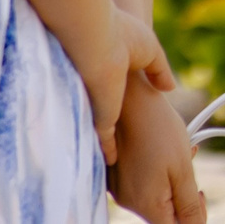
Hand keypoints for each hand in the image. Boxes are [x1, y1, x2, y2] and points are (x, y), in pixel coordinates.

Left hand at [89, 10, 178, 164]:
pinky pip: (102, 139)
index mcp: (107, 68)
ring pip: (98, 128)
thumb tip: (168, 88)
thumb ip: (158, 69)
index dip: (117, 100)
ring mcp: (94, 103)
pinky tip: (110, 161)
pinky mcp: (95, 115)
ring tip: (113, 151)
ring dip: (105, 140)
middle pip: (101, 111)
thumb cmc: (119, 33)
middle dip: (108, 124)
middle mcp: (95, 87)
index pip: (111, 91)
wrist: (92, 33)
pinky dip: (106, 150)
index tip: (125, 112)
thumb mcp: (147, 48)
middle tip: (119, 138)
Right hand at [111, 70, 205, 223]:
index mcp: (144, 204)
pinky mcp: (111, 171)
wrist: (126, 95)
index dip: (194, 215)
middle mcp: (125, 199)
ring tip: (172, 151)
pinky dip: (152, 171)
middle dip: (180, 193)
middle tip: (185, 163)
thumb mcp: (183, 170)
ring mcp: (115, 185)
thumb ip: (190, 206)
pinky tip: (157, 149)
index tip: (198, 191)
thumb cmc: (155, 129)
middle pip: (164, 212)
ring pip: (153, 196)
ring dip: (168, 180)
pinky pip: (138, 182)